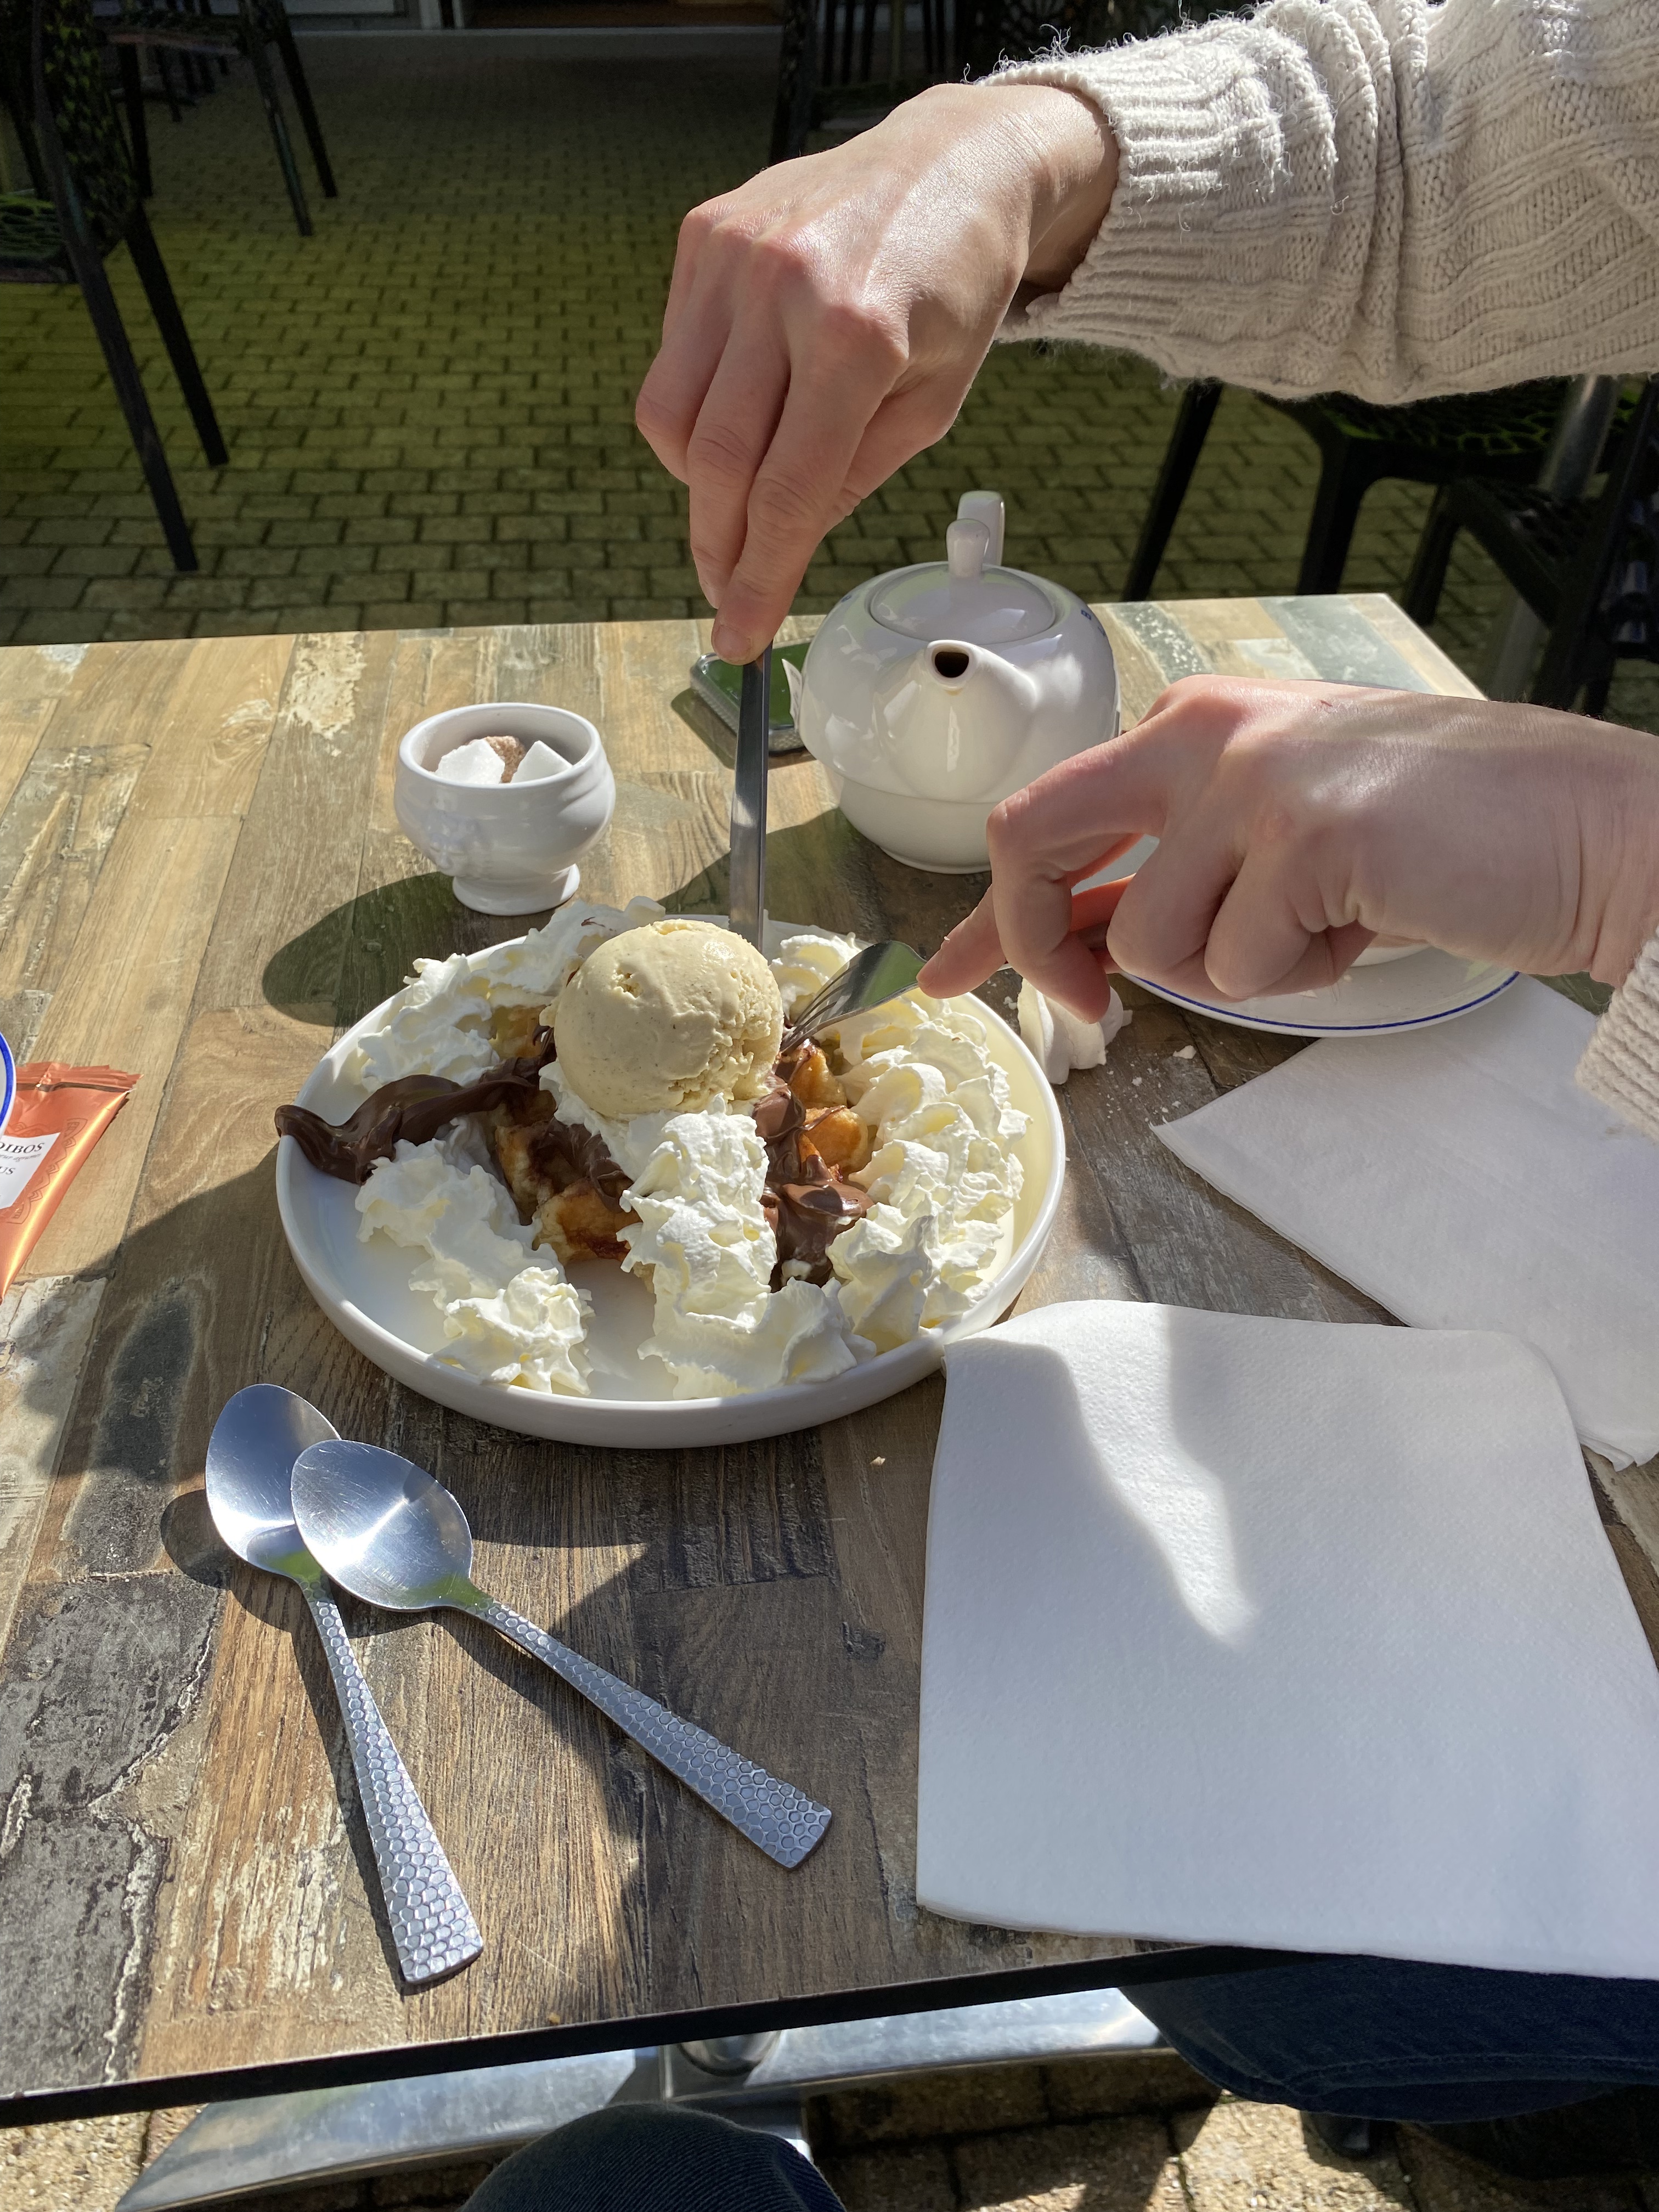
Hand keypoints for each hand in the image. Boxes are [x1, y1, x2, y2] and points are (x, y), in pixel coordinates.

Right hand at [635, 82, 1116, 663]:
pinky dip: (696, 405)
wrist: (951, 161)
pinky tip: (743, 404)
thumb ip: (851, 477)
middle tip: (727, 592)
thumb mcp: (932, 404)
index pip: (786, 492)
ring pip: (670, 415)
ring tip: (740, 493)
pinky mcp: (702, 234)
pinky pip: (673, 355)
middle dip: (716, 547)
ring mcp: (732, 255)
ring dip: (695, 480)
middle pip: (713, 461)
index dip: (757, 578)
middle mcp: (783, 289)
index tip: (738, 637)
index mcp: (858, 338)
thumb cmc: (953, 288)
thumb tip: (778, 545)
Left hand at [920, 677, 1658, 1013]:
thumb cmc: (1437, 837)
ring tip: (1324, 924)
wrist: (1582, 826)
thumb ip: (1170, 876)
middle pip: (1031, 840)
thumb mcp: (1275, 838)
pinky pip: (1240, 966)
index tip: (948, 973)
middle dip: (1037, 942)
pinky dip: (1302, 976)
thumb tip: (1081, 946)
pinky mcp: (1308, 837)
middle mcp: (1205, 731)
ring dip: (1237, 969)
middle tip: (1090, 1004)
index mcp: (1193, 723)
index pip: (1046, 815)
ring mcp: (1254, 779)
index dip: (989, 913)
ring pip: (1155, 942)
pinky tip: (1365, 925)